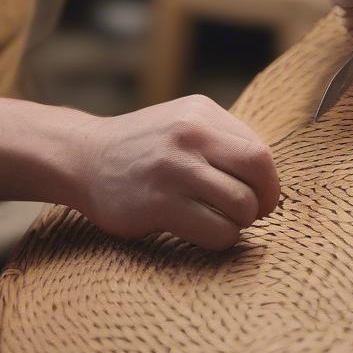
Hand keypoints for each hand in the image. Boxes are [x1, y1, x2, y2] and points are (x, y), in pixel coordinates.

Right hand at [70, 95, 280, 250]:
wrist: (84, 157)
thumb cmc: (143, 147)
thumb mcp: (182, 123)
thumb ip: (221, 139)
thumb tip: (267, 175)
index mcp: (200, 113)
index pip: (259, 151)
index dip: (267, 181)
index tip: (258, 195)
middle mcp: (190, 135)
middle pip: (259, 172)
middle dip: (263, 200)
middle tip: (250, 212)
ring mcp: (175, 169)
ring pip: (242, 205)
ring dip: (240, 222)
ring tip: (221, 220)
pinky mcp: (160, 204)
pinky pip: (216, 231)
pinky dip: (220, 238)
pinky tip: (202, 231)